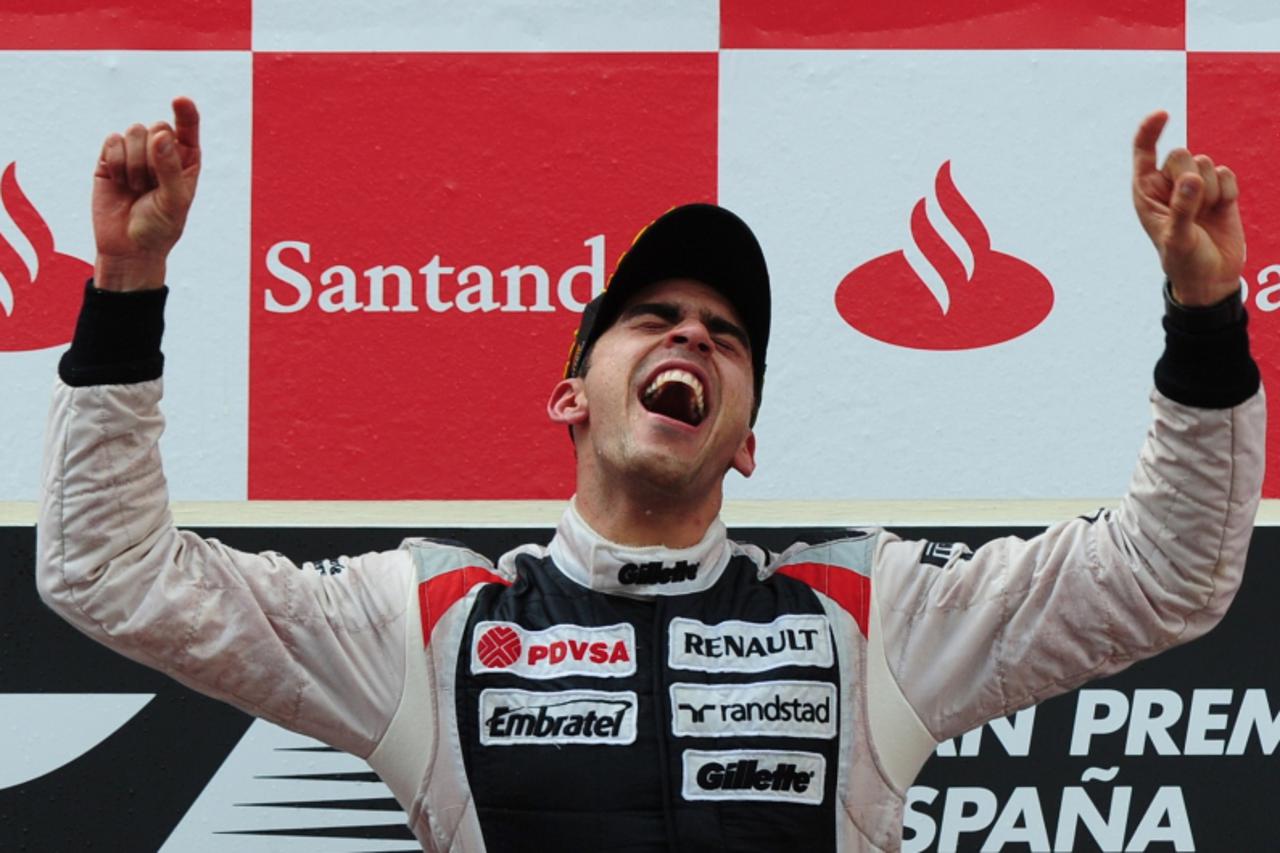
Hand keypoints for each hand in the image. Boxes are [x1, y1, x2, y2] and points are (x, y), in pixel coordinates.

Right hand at [92, 97, 200, 291]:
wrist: (128, 247)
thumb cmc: (160, 227)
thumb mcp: (174, 201)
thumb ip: (170, 168)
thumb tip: (160, 135)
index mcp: (186, 161)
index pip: (188, 128)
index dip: (185, 112)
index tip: (180, 100)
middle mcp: (162, 152)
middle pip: (157, 127)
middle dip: (153, 156)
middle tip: (151, 185)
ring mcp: (135, 153)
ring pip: (134, 131)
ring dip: (135, 163)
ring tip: (137, 188)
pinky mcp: (110, 157)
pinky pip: (112, 141)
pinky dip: (116, 162)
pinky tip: (120, 182)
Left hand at [1131, 110, 1243, 306]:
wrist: (1213, 276)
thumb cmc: (1184, 260)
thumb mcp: (1176, 239)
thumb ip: (1182, 208)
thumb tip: (1192, 177)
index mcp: (1146, 192)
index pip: (1144, 152)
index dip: (1150, 131)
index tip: (1162, 114)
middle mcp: (1169, 185)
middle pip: (1181, 153)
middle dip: (1189, 177)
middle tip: (1190, 208)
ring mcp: (1195, 185)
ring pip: (1206, 162)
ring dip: (1209, 190)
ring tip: (1204, 215)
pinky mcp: (1220, 189)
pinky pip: (1227, 173)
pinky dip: (1227, 192)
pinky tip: (1220, 210)